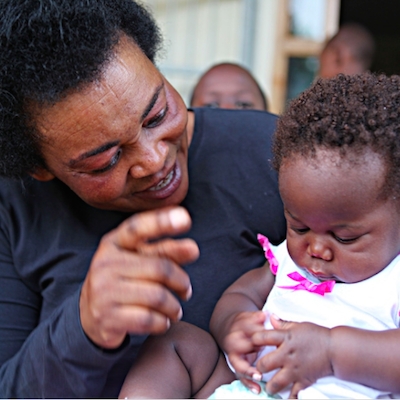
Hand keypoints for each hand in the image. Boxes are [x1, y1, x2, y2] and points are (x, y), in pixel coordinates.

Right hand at [79, 206, 198, 348]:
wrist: (90, 316)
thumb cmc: (123, 281)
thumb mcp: (139, 260)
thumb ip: (165, 251)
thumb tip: (192, 249)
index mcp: (114, 243)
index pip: (138, 228)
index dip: (161, 222)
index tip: (185, 218)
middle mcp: (105, 263)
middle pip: (160, 268)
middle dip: (181, 281)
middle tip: (186, 290)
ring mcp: (103, 291)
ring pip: (158, 296)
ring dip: (174, 306)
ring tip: (175, 309)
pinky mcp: (107, 318)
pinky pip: (149, 319)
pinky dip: (163, 322)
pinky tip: (162, 321)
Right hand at [224, 311, 267, 392]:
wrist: (229, 328)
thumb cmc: (244, 324)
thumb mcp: (249, 317)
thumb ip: (257, 316)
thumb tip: (265, 315)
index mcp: (237, 329)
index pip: (248, 330)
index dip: (259, 331)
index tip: (270, 334)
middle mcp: (233, 343)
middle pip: (244, 346)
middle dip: (255, 349)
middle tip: (268, 353)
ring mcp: (234, 356)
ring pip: (239, 365)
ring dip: (249, 372)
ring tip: (259, 377)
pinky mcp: (237, 366)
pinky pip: (241, 376)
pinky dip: (248, 383)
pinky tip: (257, 389)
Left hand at [252, 315, 332, 397]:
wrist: (335, 349)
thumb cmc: (316, 335)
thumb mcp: (299, 325)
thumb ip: (282, 324)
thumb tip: (270, 317)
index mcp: (285, 338)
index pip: (262, 337)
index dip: (254, 339)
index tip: (252, 342)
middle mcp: (287, 355)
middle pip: (265, 364)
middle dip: (259, 368)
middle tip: (259, 369)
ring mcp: (295, 370)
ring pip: (276, 383)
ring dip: (270, 386)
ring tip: (268, 387)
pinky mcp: (304, 381)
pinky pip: (294, 394)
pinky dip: (289, 398)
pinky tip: (285, 399)